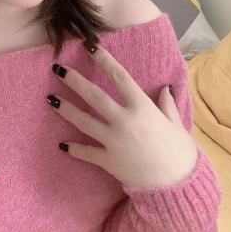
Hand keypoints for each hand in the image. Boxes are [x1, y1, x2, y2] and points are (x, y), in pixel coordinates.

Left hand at [48, 46, 198, 188]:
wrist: (176, 185)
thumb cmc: (179, 152)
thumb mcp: (176, 124)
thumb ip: (166, 105)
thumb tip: (164, 89)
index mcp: (142, 108)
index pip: (119, 76)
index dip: (103, 59)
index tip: (89, 46)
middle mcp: (124, 121)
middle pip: (94, 95)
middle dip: (74, 81)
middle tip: (57, 70)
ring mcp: (113, 141)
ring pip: (83, 121)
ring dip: (65, 109)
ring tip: (50, 99)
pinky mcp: (108, 161)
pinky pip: (86, 152)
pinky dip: (74, 148)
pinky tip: (62, 144)